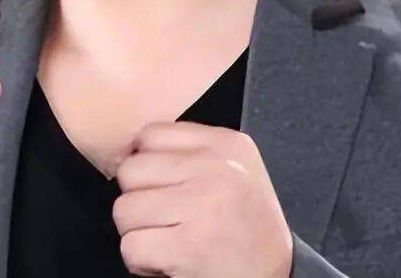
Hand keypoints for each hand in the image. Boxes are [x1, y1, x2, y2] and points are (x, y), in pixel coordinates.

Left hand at [111, 121, 293, 277]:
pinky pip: (131, 247)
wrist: (277, 274)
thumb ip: (191, 151)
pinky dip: (141, 262)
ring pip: (124, 210)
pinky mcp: (188, 247)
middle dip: (137, 199)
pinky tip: (166, 260)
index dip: (145, 165)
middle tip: (163, 219)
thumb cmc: (247, 223)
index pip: (149, 135)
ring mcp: (201, 206)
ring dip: (137, 232)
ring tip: (166, 239)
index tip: (160, 187)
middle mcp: (214, 168)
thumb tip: (133, 151)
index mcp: (224, 143)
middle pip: (130, 171)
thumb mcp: (235, 167)